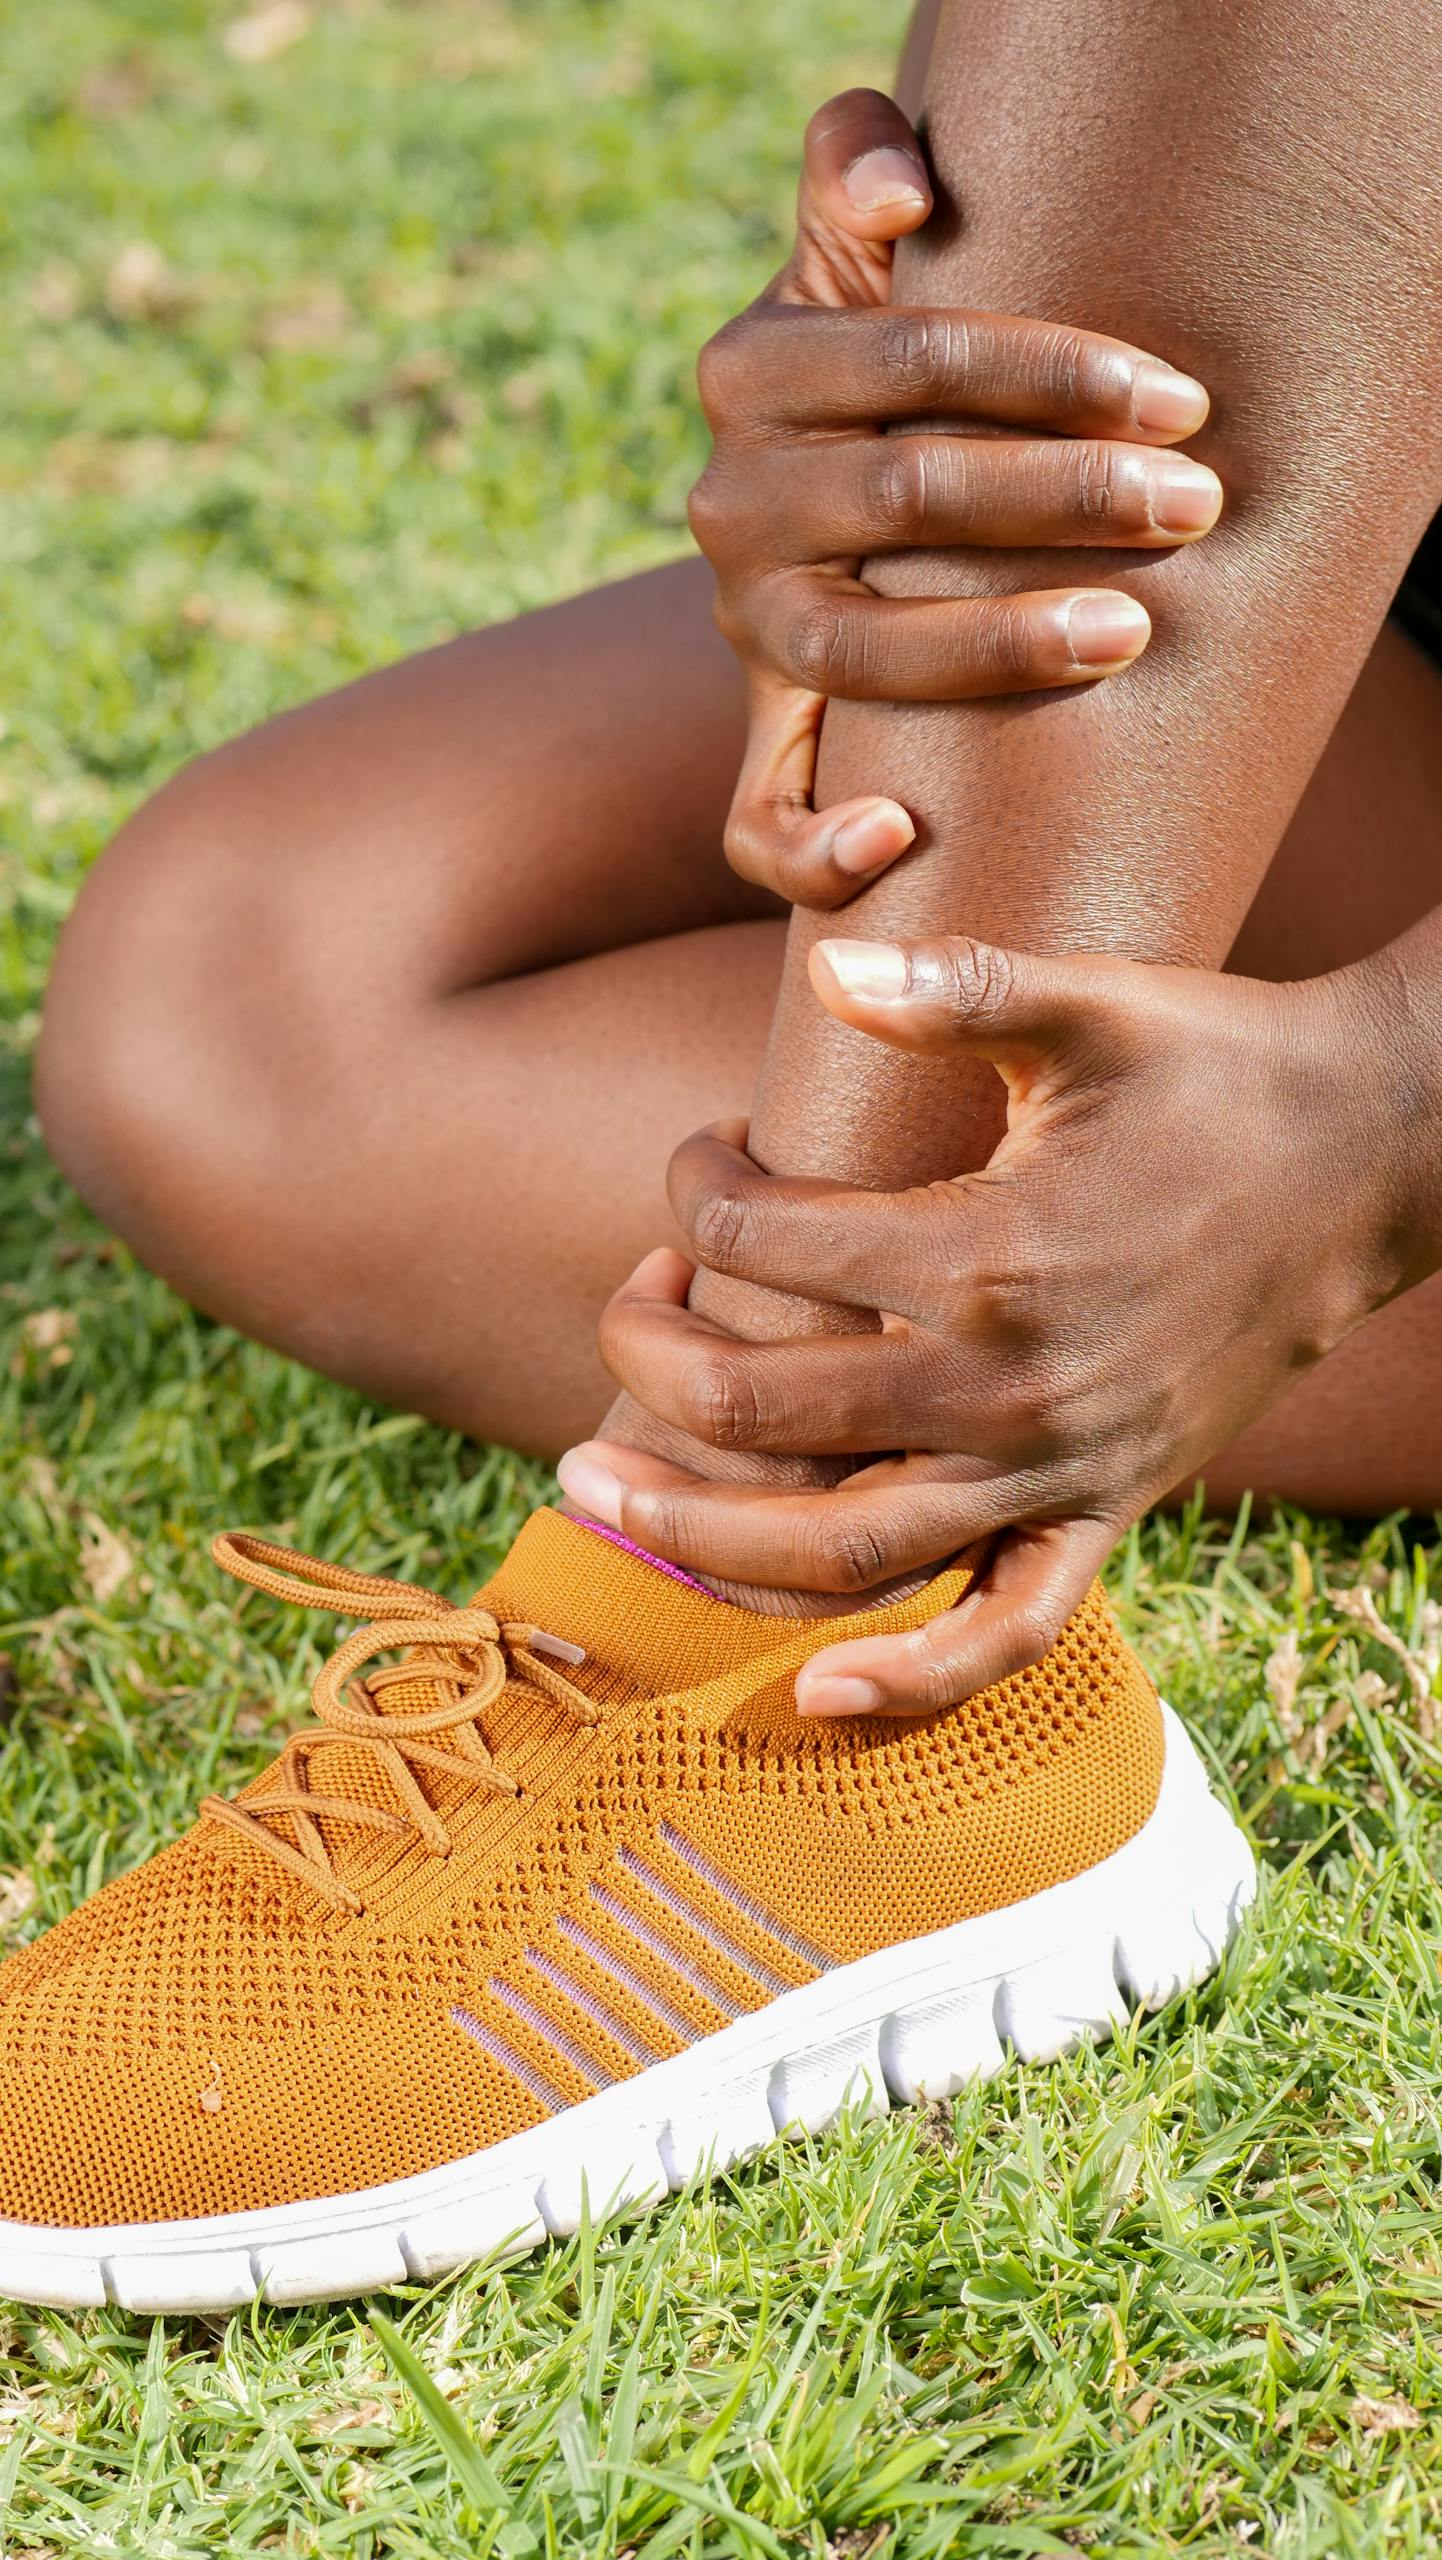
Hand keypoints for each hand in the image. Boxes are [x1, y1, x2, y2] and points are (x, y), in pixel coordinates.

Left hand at [559, 936, 1418, 1711]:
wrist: (1379, 1158)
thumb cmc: (1222, 1069)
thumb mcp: (1093, 1004)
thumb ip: (955, 984)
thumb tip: (826, 963)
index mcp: (987, 1251)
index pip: (764, 1239)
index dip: (693, 1188)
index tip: (706, 1153)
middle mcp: (1008, 1384)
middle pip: (759, 1408)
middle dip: (647, 1363)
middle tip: (622, 1316)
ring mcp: (1059, 1466)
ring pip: (841, 1550)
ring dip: (697, 1535)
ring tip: (595, 1494)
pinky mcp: (1108, 1509)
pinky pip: (1007, 1634)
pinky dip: (912, 1681)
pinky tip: (815, 1693)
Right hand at [692, 86, 1221, 908]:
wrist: (820, 471)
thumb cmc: (882, 360)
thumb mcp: (852, 258)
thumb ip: (850, 176)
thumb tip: (905, 189)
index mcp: (754, 374)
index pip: (916, 362)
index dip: (1054, 376)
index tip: (1180, 403)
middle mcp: (730, 504)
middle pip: (904, 496)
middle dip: (1062, 499)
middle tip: (1190, 506)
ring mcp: (743, 628)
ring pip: (855, 650)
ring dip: (993, 644)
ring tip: (1123, 632)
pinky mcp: (761, 729)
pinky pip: (754, 817)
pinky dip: (811, 844)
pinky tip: (895, 837)